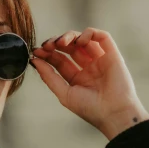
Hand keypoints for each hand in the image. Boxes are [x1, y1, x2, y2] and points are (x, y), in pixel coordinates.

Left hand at [31, 28, 148, 138]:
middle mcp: (88, 67)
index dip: (47, 53)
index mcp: (77, 77)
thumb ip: (49, 76)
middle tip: (47, 45)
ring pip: (83, 39)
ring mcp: (100, 60)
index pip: (59, 59)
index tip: (36, 52)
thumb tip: (35, 60)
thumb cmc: (90, 109)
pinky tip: (80, 41)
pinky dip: (89, 33)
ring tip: (60, 42)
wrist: (114, 114)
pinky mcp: (113, 54)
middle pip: (69, 47)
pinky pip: (102, 37)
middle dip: (56, 43)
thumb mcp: (64, 93)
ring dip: (69, 36)